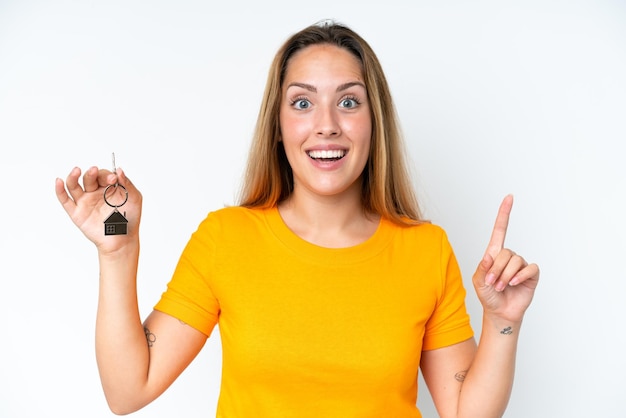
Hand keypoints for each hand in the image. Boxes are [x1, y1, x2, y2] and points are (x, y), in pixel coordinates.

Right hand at [55, 166, 142, 253]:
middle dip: (92, 173)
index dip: (106, 174)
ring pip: (74, 185)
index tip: (113, 179)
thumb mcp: (134, 199)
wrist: (122, 240)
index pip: (103, 175)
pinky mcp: (77, 213)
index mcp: (108, 187)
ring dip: (73, 176)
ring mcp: (85, 202)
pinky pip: (65, 200)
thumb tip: (119, 170)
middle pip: (88, 178)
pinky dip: (60, 190)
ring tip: (76, 170)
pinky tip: (59, 181)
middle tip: (96, 172)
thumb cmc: (130, 219)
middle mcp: (95, 192)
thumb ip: (127, 184)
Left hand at [472, 195, 539, 322]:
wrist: (499, 312)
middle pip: (505, 253)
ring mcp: (521, 265)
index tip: (509, 197)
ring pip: (515, 262)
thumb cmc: (488, 295)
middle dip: (496, 269)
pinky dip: (519, 277)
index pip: (500, 230)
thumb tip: (490, 255)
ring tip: (500, 286)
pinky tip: (513, 284)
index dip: (504, 214)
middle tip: (492, 283)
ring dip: (505, 276)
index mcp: (495, 254)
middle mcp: (509, 256)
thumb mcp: (478, 280)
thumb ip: (483, 267)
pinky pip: (528, 269)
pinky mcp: (531, 275)